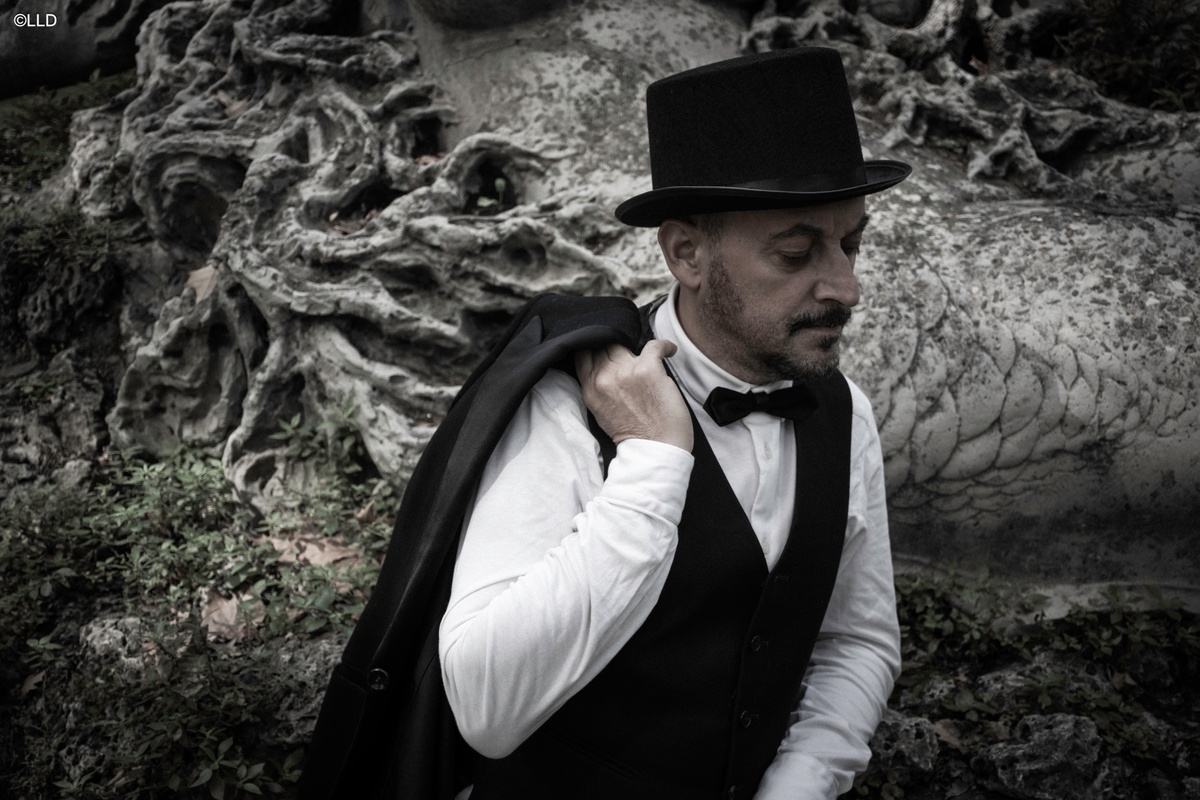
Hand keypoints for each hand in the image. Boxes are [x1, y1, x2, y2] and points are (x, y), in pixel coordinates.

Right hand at [574, 340, 692, 451]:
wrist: (656, 450)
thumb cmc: (634, 434)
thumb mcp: (600, 411)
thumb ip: (597, 387)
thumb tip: (607, 365)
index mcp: (590, 389)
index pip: (584, 353)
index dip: (595, 347)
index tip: (606, 348)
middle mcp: (604, 377)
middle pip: (605, 346)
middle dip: (616, 349)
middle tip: (630, 355)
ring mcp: (625, 371)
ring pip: (625, 344)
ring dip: (637, 349)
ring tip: (650, 356)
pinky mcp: (648, 369)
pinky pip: (655, 345)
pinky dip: (665, 346)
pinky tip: (669, 350)